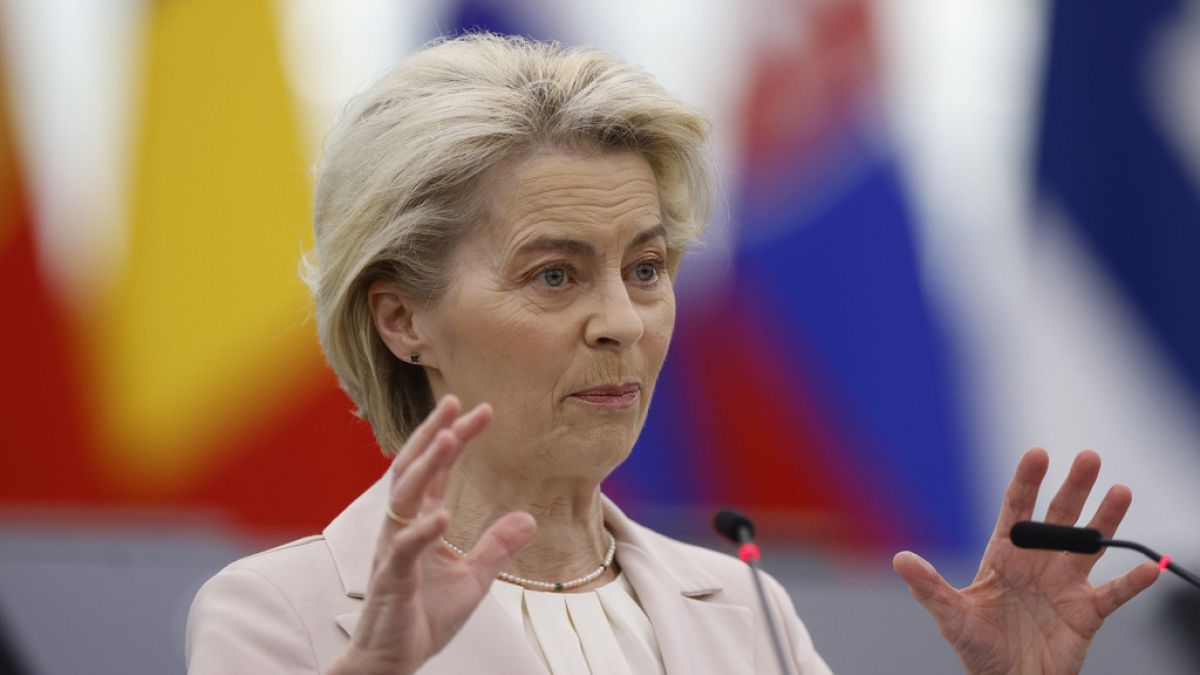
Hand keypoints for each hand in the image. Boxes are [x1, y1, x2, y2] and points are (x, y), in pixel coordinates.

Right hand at [329, 395, 535, 674]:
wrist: (392, 660)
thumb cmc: (423, 617)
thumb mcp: (473, 579)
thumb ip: (496, 547)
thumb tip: (529, 518)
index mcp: (420, 522)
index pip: (437, 470)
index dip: (456, 437)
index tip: (482, 410)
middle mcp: (402, 528)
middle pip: (414, 468)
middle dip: (434, 434)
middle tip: (456, 402)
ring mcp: (393, 551)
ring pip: (403, 498)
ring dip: (425, 466)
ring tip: (449, 438)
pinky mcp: (391, 579)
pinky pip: (403, 549)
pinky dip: (421, 531)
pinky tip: (440, 514)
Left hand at [894, 448, 1160, 674]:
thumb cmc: (978, 650)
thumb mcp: (951, 617)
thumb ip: (929, 587)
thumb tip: (900, 559)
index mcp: (1004, 555)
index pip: (1017, 509)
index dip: (1027, 481)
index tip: (1037, 454)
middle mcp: (1038, 562)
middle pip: (1058, 518)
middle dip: (1073, 487)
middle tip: (1089, 457)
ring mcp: (1064, 585)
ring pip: (1089, 544)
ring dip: (1106, 519)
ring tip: (1120, 491)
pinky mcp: (1086, 613)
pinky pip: (1113, 593)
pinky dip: (1131, 582)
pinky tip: (1147, 567)